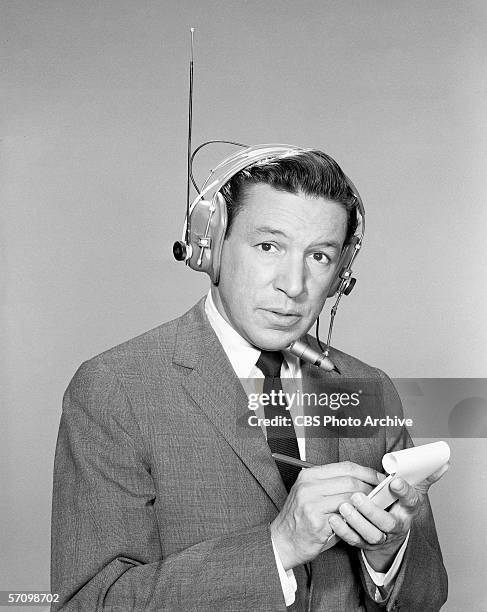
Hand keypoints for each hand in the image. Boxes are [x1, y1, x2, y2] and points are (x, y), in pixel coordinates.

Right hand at [270, 461, 383, 569]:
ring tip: (373, 509)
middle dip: (370, 488)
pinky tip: (360, 521)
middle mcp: (309, 485)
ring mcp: (311, 502)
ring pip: (350, 498)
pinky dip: (356, 518)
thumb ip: (331, 485)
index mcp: (309, 475)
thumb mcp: (310, 493)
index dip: (367, 472)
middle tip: (380, 496)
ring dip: (366, 504)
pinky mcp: (317, 521)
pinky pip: (345, 516)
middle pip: (350, 480)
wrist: (283, 541)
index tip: (379, 479)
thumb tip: (362, 481)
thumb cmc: (300, 518)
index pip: (345, 466)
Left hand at [327, 462, 449, 571]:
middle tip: (357, 496)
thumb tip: (444, 464)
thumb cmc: (399, 508)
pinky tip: (334, 518)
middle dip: (371, 511)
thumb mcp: (413, 493)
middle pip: (386, 523)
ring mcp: (380, 537)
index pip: (411, 502)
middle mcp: (395, 526)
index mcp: (408, 511)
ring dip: (356, 521)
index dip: (404, 492)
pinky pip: (354, 540)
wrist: (390, 536)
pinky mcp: (364, 543)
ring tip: (343, 506)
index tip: (394, 481)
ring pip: (370, 534)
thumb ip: (425, 478)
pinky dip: (343, 531)